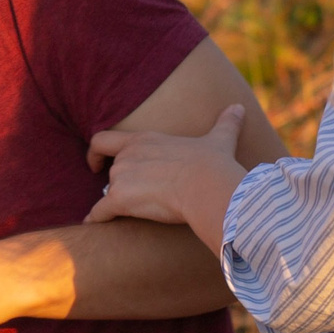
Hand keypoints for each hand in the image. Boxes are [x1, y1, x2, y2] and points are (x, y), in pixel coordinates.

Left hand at [86, 104, 249, 245]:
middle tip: (137, 195)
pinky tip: (93, 225)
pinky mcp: (120, 200)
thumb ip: (226, 123)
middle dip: (120, 184)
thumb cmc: (213, 164)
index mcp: (143, 140)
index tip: (95, 163)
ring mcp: (121, 178)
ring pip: (109, 193)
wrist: (208, 187)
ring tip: (135, 212)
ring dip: (117, 202)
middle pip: (111, 172)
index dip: (95, 152)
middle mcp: (127, 156)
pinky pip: (100, 212)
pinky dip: (96, 218)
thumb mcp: (219, 139)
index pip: (103, 140)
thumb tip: (239, 108)